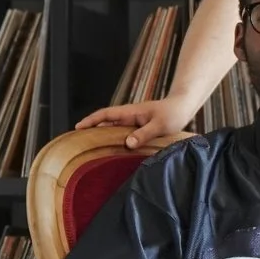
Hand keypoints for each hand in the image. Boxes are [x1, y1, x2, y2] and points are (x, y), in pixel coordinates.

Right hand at [75, 96, 195, 149]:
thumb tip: (127, 143)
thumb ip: (144, 134)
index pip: (106, 114)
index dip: (91, 120)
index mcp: (130, 112)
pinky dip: (114, 140)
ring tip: (89, 149)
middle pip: (105, 122)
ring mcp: (132, 122)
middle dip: (91, 129)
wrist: (182, 108)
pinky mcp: (138, 128)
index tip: (78, 127)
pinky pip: (122, 134)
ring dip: (101, 136)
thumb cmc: (172, 114)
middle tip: (77, 142)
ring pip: (113, 129)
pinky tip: (111, 151)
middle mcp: (128, 116)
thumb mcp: (160, 125)